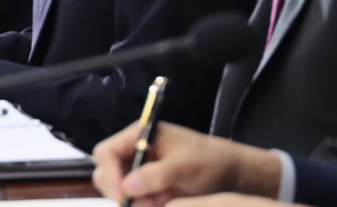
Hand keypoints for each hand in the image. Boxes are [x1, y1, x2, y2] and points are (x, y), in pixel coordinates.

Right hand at [92, 122, 281, 204]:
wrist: (230, 175)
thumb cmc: (208, 161)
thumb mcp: (184, 166)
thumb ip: (157, 175)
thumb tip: (127, 187)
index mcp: (139, 136)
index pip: (107, 152)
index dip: (108, 173)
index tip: (120, 194)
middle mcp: (134, 152)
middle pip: (105, 171)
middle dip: (116, 190)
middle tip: (134, 204)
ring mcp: (140, 171)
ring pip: (118, 190)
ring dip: (130, 201)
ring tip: (156, 203)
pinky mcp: (147, 189)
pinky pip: (133, 200)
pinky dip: (141, 206)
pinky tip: (159, 204)